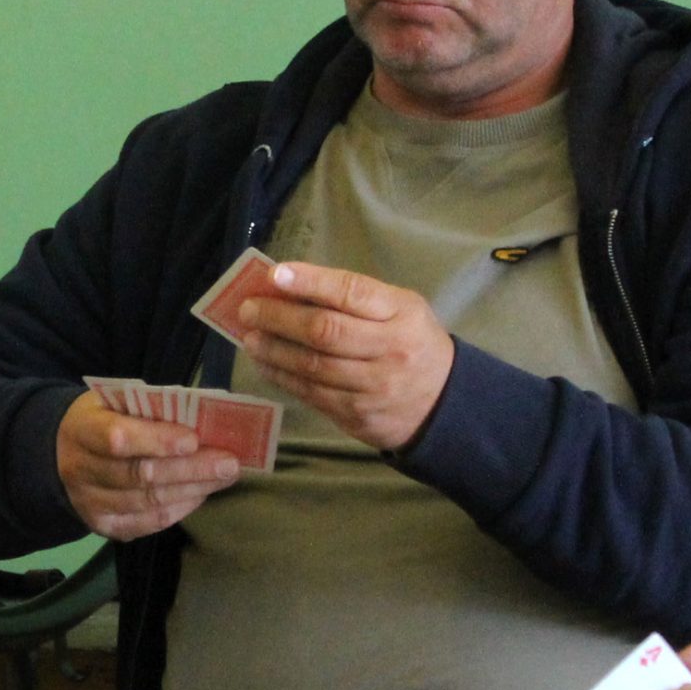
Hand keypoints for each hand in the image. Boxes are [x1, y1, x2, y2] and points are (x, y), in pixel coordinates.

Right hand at [54, 390, 240, 540]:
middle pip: (140, 476)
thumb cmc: (102, 419)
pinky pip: (148, 523)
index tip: (193, 439)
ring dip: (193, 490)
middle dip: (190, 469)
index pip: (117, 439)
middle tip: (229, 463)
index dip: (156, 440)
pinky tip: (201, 494)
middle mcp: (80, 471)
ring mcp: (90, 504)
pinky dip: (179, 509)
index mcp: (82, 430)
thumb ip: (150, 408)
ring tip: (225, 477)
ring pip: (148, 502)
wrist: (62, 453)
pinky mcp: (104, 526)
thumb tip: (204, 417)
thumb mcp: (115, 401)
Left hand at [229, 262, 454, 451]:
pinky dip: (282, 377)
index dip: (311, 282)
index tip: (276, 274)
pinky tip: (265, 363)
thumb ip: (354, 298)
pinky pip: (311, 393)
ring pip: (313, 367)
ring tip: (249, 337)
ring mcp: (373, 387)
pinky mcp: (357, 414)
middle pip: (325, 331)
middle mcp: (390, 349)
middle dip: (279, 318)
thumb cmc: (411, 342)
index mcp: (402, 313)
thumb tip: (292, 287)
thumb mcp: (400, 310)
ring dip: (274, 350)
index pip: (352, 292)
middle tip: (248, 310)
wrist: (442, 402)